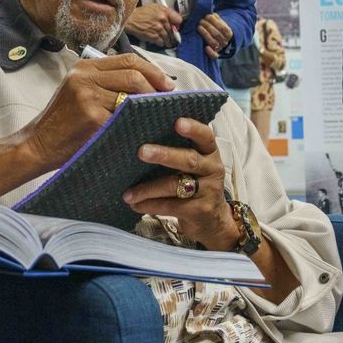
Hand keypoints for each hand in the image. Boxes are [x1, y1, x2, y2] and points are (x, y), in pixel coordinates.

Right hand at [19, 54, 175, 171]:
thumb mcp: (79, 91)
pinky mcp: (91, 117)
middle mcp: (84, 76)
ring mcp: (87, 95)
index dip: (153, 70)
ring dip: (148, 104)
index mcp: (84, 67)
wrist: (38, 144)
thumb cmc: (63, 122)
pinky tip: (143, 128)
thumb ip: (105, 82)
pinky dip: (136, 122)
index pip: (128, 59)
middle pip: (133, 73)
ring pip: (131, 94)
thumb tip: (148, 83)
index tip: (167, 84)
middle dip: (156, 86)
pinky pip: (123, 116)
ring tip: (155, 114)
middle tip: (167, 99)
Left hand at [123, 117, 234, 248]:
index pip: (206, 136)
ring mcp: (208, 191)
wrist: (213, 220)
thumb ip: (177, 151)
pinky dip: (150, 205)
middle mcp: (212, 169)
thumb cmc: (196, 184)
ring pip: (175, 185)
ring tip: (128, 193)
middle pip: (189, 160)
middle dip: (164, 155)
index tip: (177, 122)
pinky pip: (170, 206)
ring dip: (148, 188)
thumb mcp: (195, 166)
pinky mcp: (199, 211)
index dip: (193, 128)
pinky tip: (135, 204)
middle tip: (141, 152)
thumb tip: (140, 140)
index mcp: (210, 153)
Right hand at [124, 3, 181, 46]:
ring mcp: (158, 29)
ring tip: (168, 42)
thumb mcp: (154, 7)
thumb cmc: (141, 12)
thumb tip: (173, 21)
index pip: (178, 20)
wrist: (129, 19)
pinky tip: (160, 43)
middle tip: (172, 37)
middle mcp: (162, 19)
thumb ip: (165, 12)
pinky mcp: (153, 36)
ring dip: (168, 41)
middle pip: (173, 31)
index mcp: (164, 11)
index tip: (175, 26)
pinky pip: (161, 42)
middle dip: (172, 35)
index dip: (177, 24)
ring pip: (168, 38)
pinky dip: (161, 43)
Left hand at [196, 13, 233, 59]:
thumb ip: (215, 18)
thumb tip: (209, 12)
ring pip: (214, 43)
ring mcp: (219, 48)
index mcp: (228, 33)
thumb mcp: (218, 22)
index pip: (223, 27)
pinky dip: (210, 52)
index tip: (207, 16)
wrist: (218, 40)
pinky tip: (206, 48)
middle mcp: (225, 41)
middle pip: (217, 34)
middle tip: (200, 21)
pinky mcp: (215, 54)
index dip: (214, 21)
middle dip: (208, 26)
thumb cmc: (216, 28)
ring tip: (199, 27)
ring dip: (205, 34)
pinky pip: (214, 56)